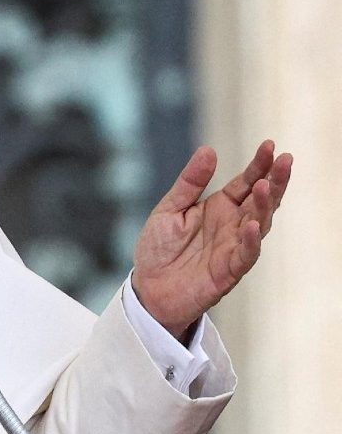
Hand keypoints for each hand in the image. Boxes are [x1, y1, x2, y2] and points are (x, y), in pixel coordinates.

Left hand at [132, 141, 291, 339]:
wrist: (147, 288)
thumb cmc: (159, 248)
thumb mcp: (169, 209)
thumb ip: (189, 183)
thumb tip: (208, 149)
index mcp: (219, 207)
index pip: (245, 182)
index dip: (259, 165)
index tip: (270, 145)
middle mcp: (232, 225)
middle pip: (260, 200)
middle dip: (274, 180)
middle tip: (286, 159)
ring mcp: (233, 247)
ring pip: (259, 224)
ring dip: (265, 206)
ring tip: (267, 186)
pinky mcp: (228, 270)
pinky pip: (246, 255)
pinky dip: (252, 241)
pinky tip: (254, 225)